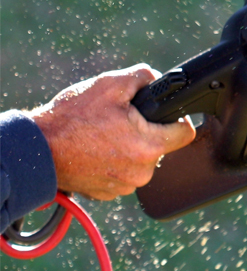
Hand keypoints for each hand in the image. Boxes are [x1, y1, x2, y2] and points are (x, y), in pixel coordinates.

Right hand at [29, 65, 196, 200]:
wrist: (36, 150)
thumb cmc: (71, 118)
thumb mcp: (111, 84)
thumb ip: (144, 76)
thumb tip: (159, 79)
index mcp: (148, 147)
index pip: (185, 133)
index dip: (178, 118)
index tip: (165, 113)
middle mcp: (141, 172)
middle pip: (161, 145)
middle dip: (147, 130)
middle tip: (122, 120)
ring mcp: (123, 186)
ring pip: (141, 160)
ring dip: (130, 147)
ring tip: (105, 135)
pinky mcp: (107, 193)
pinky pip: (123, 173)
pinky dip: (114, 161)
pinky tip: (97, 150)